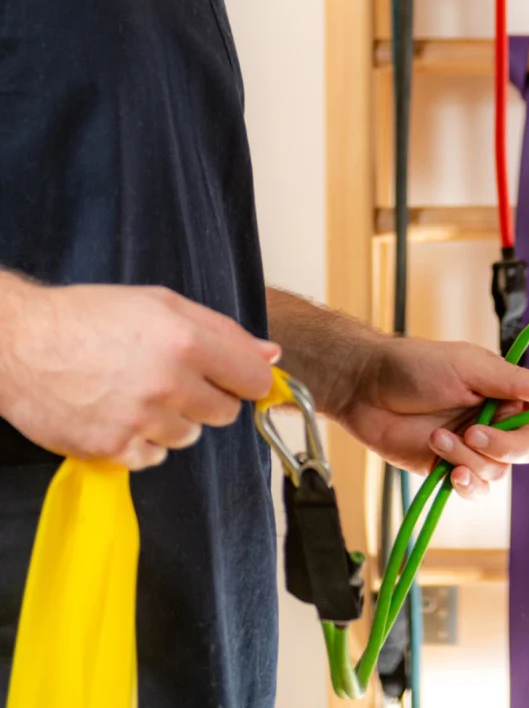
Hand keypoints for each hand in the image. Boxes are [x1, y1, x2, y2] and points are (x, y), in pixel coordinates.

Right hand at [0, 278, 277, 469]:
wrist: (22, 344)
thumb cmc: (92, 316)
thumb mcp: (164, 304)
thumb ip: (224, 331)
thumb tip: (271, 356)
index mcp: (188, 342)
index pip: (253, 380)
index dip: (248, 379)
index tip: (238, 378)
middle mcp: (169, 384)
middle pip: (225, 412)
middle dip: (210, 397)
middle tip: (178, 378)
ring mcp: (140, 421)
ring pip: (189, 436)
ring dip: (175, 420)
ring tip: (140, 392)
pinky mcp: (111, 449)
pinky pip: (153, 458)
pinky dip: (144, 443)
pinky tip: (121, 414)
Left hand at [336, 334, 528, 500]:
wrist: (366, 389)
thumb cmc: (417, 366)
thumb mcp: (471, 368)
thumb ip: (518, 383)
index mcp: (508, 390)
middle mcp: (497, 419)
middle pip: (528, 448)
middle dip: (503, 445)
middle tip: (472, 430)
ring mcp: (473, 446)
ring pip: (498, 471)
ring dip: (470, 458)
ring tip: (438, 438)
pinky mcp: (449, 469)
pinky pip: (475, 489)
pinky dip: (465, 483)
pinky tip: (448, 471)